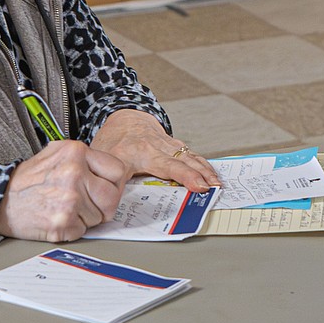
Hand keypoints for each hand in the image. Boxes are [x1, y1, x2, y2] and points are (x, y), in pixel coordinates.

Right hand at [0, 140, 124, 242]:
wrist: (0, 200)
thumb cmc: (28, 180)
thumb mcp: (56, 154)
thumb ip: (84, 160)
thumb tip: (112, 174)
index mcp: (76, 152)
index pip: (117, 170)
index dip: (113, 184)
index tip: (105, 189)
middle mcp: (75, 173)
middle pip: (112, 198)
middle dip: (103, 206)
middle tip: (88, 205)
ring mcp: (70, 199)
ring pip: (98, 217)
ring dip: (85, 218)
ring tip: (63, 208)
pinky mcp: (63, 222)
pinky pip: (83, 231)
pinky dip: (72, 229)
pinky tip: (56, 217)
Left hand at [89, 109, 220, 191]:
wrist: (123, 117)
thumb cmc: (113, 141)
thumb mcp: (105, 160)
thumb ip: (110, 181)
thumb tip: (112, 204)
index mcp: (138, 153)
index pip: (166, 166)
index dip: (184, 176)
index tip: (198, 186)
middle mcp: (156, 147)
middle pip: (183, 161)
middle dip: (200, 174)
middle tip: (214, 188)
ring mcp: (167, 144)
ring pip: (190, 156)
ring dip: (205, 169)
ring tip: (218, 183)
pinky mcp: (175, 144)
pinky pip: (191, 154)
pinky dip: (203, 164)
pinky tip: (212, 174)